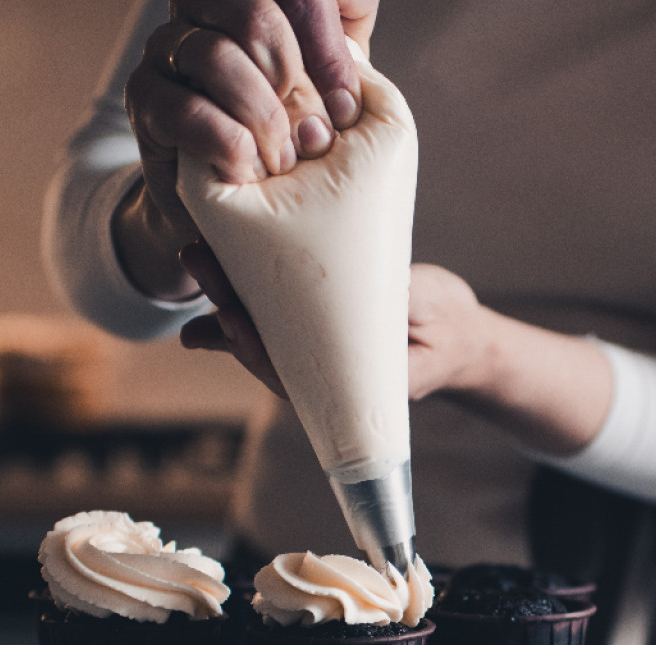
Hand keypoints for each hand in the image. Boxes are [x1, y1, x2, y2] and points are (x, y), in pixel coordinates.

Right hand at [114, 0, 378, 298]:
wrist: (245, 219)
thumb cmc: (302, 146)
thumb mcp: (341, 92)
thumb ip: (348, 46)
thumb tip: (351, 17)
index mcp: (256, 1)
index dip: (325, 41)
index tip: (346, 106)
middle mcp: (208, 10)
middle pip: (252, 7)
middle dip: (293, 74)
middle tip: (316, 133)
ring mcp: (170, 48)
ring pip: (215, 55)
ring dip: (261, 115)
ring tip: (284, 163)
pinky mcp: (145, 98)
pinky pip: (186, 110)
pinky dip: (228, 145)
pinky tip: (249, 173)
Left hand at [180, 252, 608, 456]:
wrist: (460, 336)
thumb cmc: (449, 328)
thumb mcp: (426, 309)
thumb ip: (394, 296)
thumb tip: (363, 284)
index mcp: (344, 383)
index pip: (283, 371)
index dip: (251, 346)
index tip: (230, 315)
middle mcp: (320, 371)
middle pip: (259, 343)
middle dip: (223, 304)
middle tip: (196, 257)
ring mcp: (315, 348)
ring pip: (260, 325)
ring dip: (224, 291)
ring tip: (195, 251)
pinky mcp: (314, 322)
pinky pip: (272, 308)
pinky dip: (244, 284)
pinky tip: (216, 254)